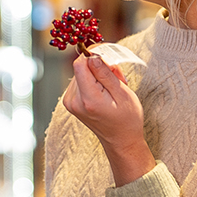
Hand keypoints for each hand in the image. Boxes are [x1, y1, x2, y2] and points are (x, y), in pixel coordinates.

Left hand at [61, 54, 155, 184]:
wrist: (121, 141)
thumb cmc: (127, 119)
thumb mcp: (123, 93)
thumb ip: (105, 74)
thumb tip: (92, 56)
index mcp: (88, 99)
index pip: (80, 64)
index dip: (93, 55)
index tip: (107, 56)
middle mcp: (74, 101)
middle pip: (81, 68)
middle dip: (99, 66)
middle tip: (117, 77)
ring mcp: (70, 102)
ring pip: (81, 73)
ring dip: (97, 74)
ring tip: (112, 87)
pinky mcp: (70, 102)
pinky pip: (80, 81)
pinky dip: (92, 81)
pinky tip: (104, 91)